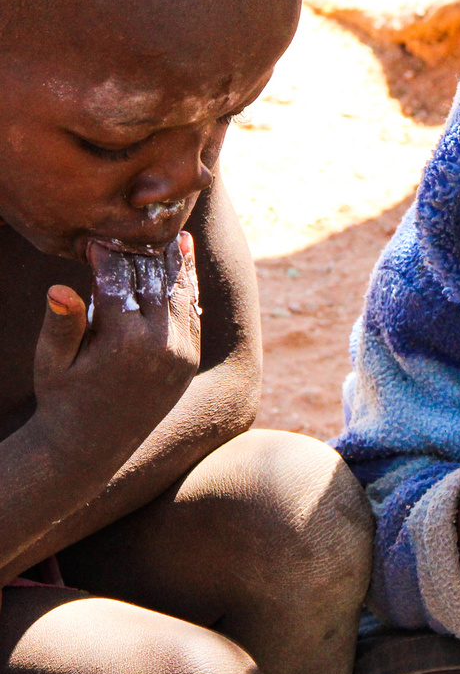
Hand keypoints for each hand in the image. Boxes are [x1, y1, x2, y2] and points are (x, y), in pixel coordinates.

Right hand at [31, 233, 201, 466]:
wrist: (91, 446)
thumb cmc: (61, 399)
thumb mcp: (53, 362)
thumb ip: (62, 323)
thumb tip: (59, 287)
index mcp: (124, 340)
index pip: (118, 280)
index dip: (105, 256)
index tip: (94, 238)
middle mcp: (161, 344)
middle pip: (154, 280)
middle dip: (143, 253)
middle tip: (135, 227)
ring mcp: (182, 351)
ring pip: (180, 293)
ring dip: (176, 264)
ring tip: (173, 236)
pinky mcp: (190, 358)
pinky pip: (191, 313)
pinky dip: (186, 288)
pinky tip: (182, 268)